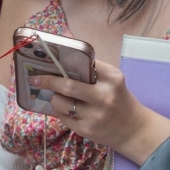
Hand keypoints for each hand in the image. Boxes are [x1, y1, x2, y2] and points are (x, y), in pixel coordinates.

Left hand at [34, 60, 169, 157]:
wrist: (134, 130)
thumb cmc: (119, 99)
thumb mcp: (112, 80)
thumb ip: (91, 65)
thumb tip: (65, 40)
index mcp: (112, 79)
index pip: (84, 63)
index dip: (64, 61)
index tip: (48, 59)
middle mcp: (104, 96)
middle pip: (67, 85)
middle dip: (48, 80)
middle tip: (35, 77)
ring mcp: (95, 115)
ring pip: (61, 102)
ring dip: (54, 98)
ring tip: (57, 96)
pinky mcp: (86, 130)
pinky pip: (62, 117)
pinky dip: (60, 111)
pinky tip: (65, 109)